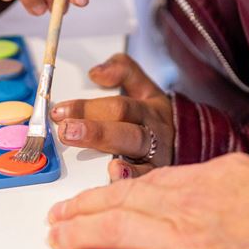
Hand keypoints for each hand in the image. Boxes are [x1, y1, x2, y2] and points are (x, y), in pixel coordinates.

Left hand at [52, 54, 172, 178]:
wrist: (188, 141)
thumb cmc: (155, 116)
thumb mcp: (145, 87)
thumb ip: (122, 71)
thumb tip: (96, 72)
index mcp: (147, 108)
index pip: (117, 106)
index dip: (87, 107)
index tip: (60, 111)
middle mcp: (152, 133)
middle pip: (125, 131)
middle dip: (95, 132)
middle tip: (67, 131)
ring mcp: (155, 156)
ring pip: (135, 154)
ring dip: (115, 158)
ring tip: (103, 164)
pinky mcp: (154, 176)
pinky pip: (144, 178)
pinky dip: (131, 178)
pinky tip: (116, 177)